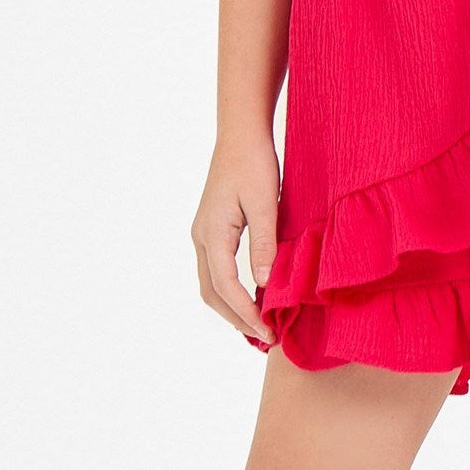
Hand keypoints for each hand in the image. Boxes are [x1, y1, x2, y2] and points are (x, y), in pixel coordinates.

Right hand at [191, 130, 279, 344]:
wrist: (241, 133)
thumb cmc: (254, 161)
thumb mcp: (265, 201)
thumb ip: (264, 242)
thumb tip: (263, 282)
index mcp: (212, 233)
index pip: (226, 286)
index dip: (246, 312)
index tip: (268, 330)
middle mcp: (202, 237)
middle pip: (213, 293)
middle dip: (236, 318)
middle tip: (265, 336)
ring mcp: (204, 233)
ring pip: (212, 283)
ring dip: (232, 307)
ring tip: (259, 323)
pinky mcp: (212, 228)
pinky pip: (217, 269)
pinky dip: (231, 289)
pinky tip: (253, 293)